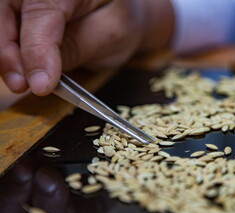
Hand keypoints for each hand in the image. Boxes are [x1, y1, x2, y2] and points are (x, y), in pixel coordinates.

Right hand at [0, 0, 165, 95]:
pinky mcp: (25, 6)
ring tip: (21, 82)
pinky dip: (10, 51)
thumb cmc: (121, 20)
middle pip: (7, 8)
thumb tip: (41, 74)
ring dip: (6, 53)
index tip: (40, 84)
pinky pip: (7, 25)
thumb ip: (77, 48)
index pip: (42, 10)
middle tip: (21, 84)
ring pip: (2, 18)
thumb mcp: (111, 34)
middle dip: (9, 50)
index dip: (36, 49)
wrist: (123, 13)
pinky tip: (20, 71)